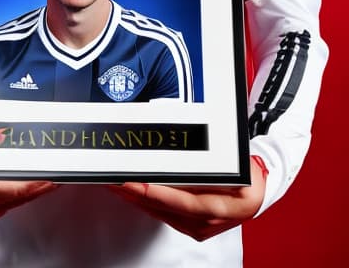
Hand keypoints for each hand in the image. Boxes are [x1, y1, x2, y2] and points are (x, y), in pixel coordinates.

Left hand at [107, 156, 266, 241]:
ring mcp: (202, 228)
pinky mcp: (193, 228)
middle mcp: (213, 222)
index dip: (160, 195)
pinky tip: (132, 195)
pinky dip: (146, 204)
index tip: (138, 184)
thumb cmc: (247, 174)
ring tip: (117, 185)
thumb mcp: (236, 164)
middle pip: (170, 210)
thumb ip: (211, 161)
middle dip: (139, 195)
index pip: (188, 202)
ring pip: (163, 214)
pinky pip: (165, 216)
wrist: (257, 192)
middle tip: (116, 180)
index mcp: (228, 206)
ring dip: (138, 200)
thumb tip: (182, 145)